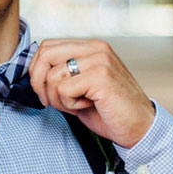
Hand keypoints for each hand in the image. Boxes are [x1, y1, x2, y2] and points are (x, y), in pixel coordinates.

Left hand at [28, 38, 154, 147]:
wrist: (139, 127)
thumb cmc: (108, 110)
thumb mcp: (80, 87)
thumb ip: (62, 74)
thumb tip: (33, 74)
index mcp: (91, 47)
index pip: (47, 46)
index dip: (36, 70)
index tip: (42, 91)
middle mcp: (96, 48)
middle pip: (45, 54)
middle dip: (38, 83)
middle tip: (49, 101)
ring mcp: (99, 60)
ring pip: (52, 76)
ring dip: (57, 99)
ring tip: (77, 105)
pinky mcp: (100, 76)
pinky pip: (63, 90)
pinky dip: (69, 105)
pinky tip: (87, 106)